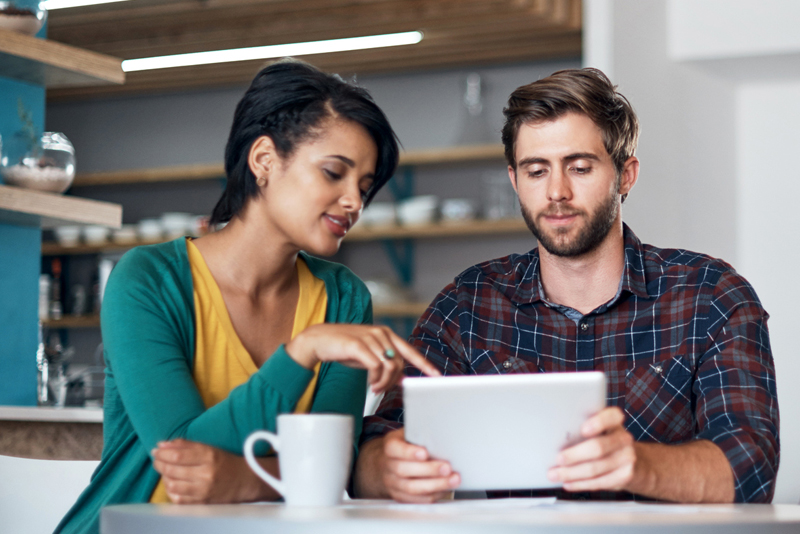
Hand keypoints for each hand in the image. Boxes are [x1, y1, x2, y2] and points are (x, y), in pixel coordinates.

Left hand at [151, 439, 277, 503]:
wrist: (245, 481)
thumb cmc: (226, 462)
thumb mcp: (209, 448)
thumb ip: (185, 445)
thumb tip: (162, 445)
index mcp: (209, 456)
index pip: (177, 455)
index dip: (162, 453)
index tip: (156, 450)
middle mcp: (206, 473)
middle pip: (172, 469)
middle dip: (159, 463)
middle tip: (157, 460)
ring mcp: (204, 490)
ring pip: (172, 484)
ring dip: (164, 477)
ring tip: (165, 471)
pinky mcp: (202, 502)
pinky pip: (178, 498)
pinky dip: (171, 490)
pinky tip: (172, 483)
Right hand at [285, 324, 440, 392]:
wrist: (318, 340)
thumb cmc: (343, 348)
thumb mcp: (368, 355)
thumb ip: (383, 361)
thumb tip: (399, 378)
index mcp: (386, 334)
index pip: (411, 351)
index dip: (425, 364)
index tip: (437, 375)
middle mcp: (381, 333)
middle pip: (400, 364)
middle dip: (394, 382)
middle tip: (381, 390)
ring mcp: (370, 338)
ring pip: (390, 367)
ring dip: (384, 383)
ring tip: (374, 389)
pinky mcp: (359, 345)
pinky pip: (376, 368)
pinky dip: (375, 380)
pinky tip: (370, 385)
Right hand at [379, 428, 459, 502]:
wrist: (388, 463)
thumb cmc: (405, 446)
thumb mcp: (408, 435)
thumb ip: (420, 435)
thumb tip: (441, 434)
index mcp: (390, 447)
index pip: (393, 449)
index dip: (408, 452)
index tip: (425, 453)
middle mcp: (387, 466)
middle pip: (404, 470)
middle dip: (428, 470)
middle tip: (447, 468)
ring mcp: (392, 483)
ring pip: (411, 488)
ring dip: (435, 485)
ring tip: (453, 480)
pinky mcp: (400, 496)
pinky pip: (417, 500)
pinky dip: (433, 494)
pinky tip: (446, 488)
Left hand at [547, 407, 636, 492]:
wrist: (635, 462)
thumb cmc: (605, 442)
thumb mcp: (599, 431)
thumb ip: (583, 431)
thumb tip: (555, 440)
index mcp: (614, 422)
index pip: (611, 416)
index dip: (598, 422)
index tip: (583, 429)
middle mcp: (623, 438)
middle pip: (598, 447)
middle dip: (574, 455)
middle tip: (558, 459)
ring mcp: (626, 458)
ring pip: (595, 468)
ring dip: (572, 473)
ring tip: (555, 474)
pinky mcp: (625, 476)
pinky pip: (599, 482)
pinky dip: (580, 483)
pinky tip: (568, 483)